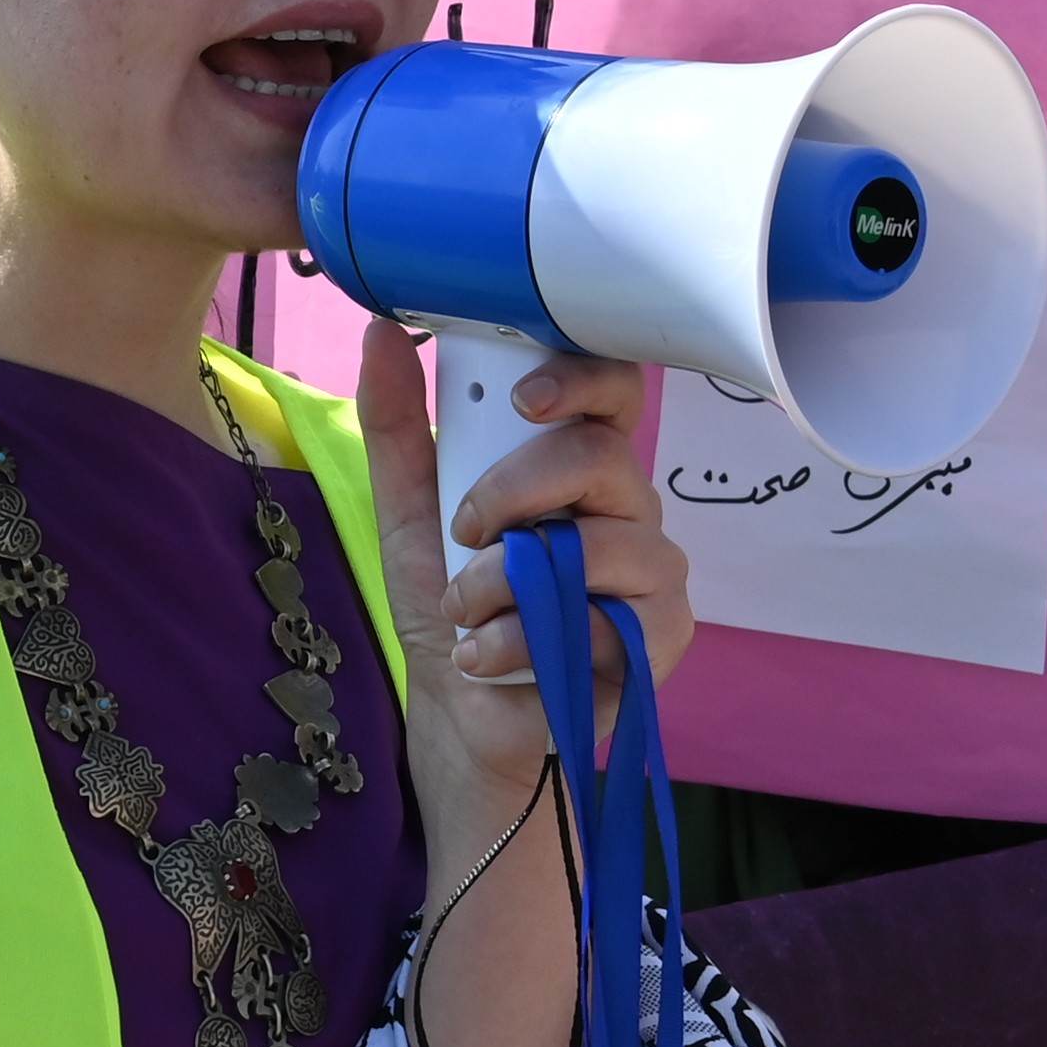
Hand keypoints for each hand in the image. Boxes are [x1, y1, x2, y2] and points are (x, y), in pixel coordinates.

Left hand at [360, 323, 696, 846]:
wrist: (463, 715)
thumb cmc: (452, 608)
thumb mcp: (409, 512)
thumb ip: (398, 424)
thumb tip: (382, 330)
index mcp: (577, 464)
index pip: (610, 389)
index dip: (579, 377)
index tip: (521, 400)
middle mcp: (628, 507)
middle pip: (602, 457)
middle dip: (515, 491)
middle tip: (467, 529)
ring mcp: (655, 569)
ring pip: (603, 543)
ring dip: (506, 583)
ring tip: (467, 613)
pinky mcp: (664, 634)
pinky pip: (606, 619)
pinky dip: (521, 642)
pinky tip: (489, 659)